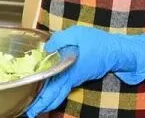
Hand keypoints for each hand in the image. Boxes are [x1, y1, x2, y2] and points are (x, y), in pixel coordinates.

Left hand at [26, 26, 144, 117]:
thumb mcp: (77, 34)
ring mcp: (75, 79)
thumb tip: (47, 47)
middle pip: (54, 96)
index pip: (53, 89)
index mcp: (69, 70)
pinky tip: (46, 93)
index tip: (32, 108)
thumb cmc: (97, 42)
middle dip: (42, 105)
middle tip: (29, 112)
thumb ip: (60, 39)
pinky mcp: (77, 76)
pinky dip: (53, 93)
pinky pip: (62, 88)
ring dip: (46, 101)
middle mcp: (71, 78)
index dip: (42, 99)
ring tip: (35, 107)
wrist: (116, 51)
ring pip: (58, 93)